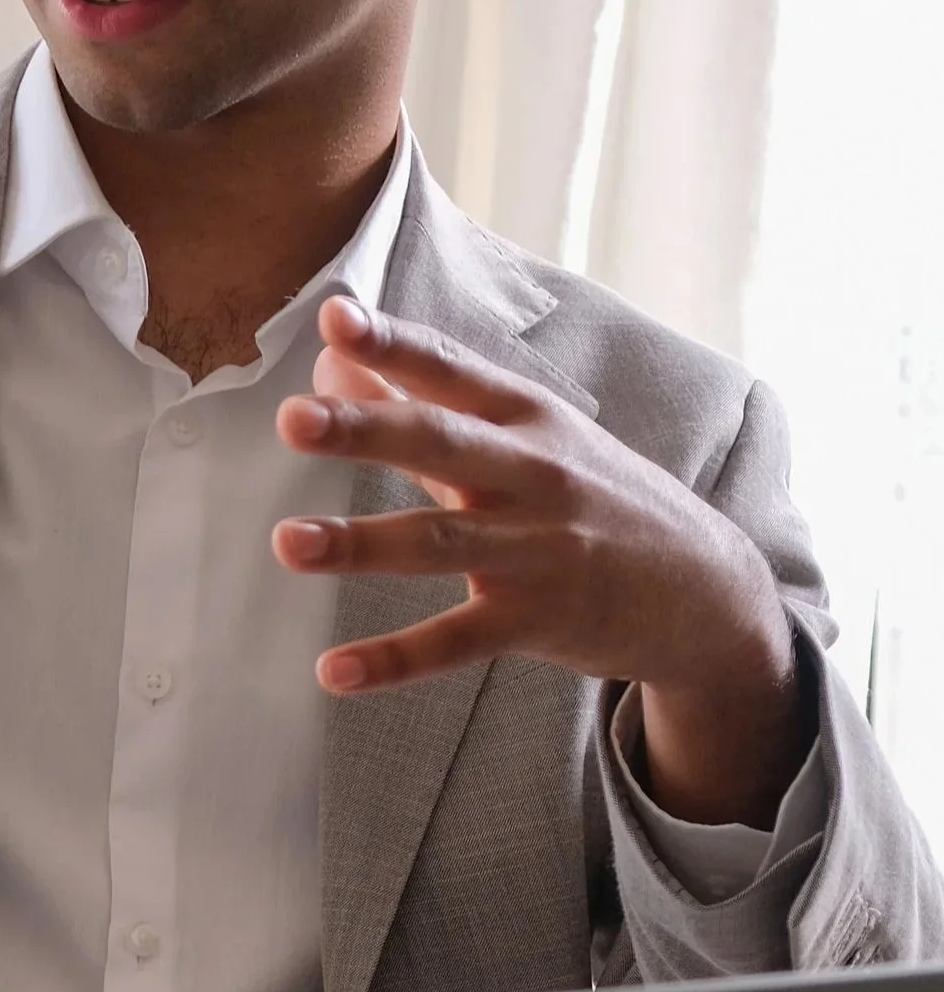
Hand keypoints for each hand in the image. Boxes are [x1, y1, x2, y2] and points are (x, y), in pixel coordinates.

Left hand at [272, 295, 813, 827]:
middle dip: (366, 429)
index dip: (393, 343)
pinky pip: (453, 640)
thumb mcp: (526, 440)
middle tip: (292, 419)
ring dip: (359, 542)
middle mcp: (531, 473)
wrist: (704, 588)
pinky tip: (334, 671)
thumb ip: (424, 409)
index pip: (451, 371)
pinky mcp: (534, 618)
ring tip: (287, 542)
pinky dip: (393, 658)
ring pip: (436, 542)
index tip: (334, 319)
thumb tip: (333, 367)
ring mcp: (534, 547)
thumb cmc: (593, 500)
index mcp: (527, 418)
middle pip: (439, 444)